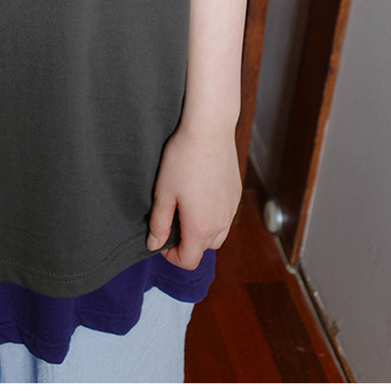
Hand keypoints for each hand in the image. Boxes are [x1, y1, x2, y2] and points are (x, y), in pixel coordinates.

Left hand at [148, 118, 242, 273]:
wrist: (210, 130)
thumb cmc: (183, 159)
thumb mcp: (163, 193)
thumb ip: (159, 224)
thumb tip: (154, 244)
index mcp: (201, 227)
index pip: (189, 260)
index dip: (171, 257)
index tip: (161, 239)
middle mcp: (221, 223)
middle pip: (203, 249)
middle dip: (186, 243)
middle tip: (170, 221)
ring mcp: (231, 209)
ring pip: (217, 235)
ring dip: (201, 232)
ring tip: (185, 209)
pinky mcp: (235, 195)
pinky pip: (225, 217)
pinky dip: (212, 217)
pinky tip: (199, 195)